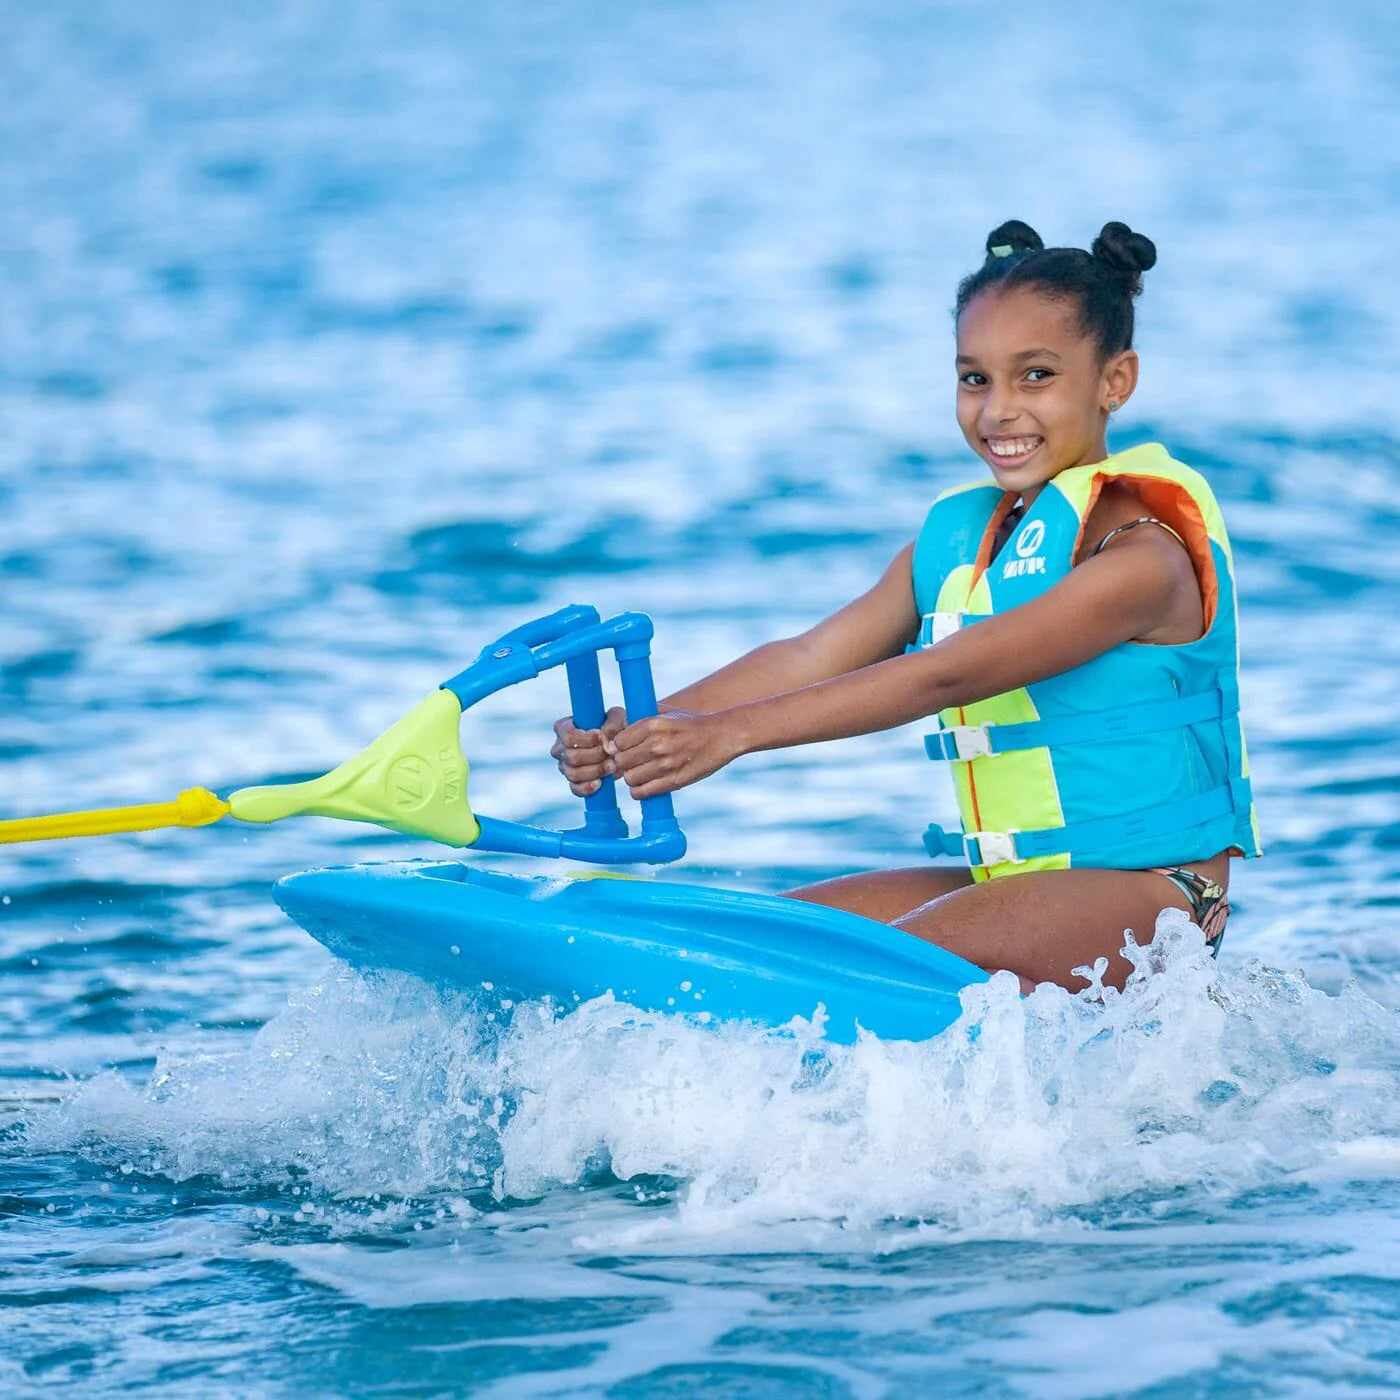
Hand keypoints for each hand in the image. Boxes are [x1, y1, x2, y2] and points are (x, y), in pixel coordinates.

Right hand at [551, 706, 625, 795]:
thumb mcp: (617, 718)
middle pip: (572, 757)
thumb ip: (613, 723)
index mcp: (563, 728)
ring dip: (595, 771)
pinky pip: (575, 789)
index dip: (585, 739)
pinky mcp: (573, 782)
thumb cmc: (615, 727)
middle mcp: (559, 748)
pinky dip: (588, 787)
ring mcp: (564, 766)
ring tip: (612, 765)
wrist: (621, 747)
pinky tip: (600, 782)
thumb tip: (605, 740)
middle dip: (595, 756)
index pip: (567, 736)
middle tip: (611, 753)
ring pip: (573, 774)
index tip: (601, 737)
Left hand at [611, 710, 736, 797]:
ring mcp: (666, 764)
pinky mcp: (675, 781)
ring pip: (630, 778)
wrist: (722, 736)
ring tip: (640, 772)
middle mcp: (658, 744)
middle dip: (623, 762)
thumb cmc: (690, 723)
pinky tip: (645, 784)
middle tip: (632, 762)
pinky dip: (639, 790)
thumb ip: (639, 719)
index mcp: (653, 724)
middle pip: (621, 761)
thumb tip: (613, 738)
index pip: (618, 742)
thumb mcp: (666, 712)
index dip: (619, 746)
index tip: (626, 748)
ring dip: (632, 777)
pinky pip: (642, 792)